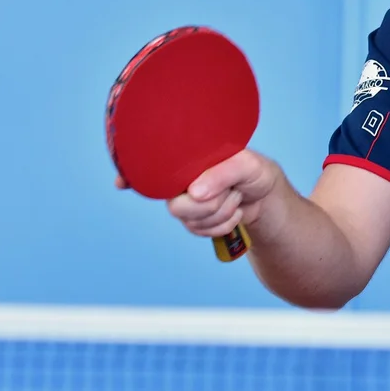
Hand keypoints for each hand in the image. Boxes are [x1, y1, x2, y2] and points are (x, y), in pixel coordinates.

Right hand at [117, 150, 281, 240]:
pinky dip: (224, 224)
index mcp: (187, 159)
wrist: (267, 197)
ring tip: (235, 195)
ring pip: (190, 221)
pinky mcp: (196, 221)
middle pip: (175, 206)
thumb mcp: (248, 164)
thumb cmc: (256, 172)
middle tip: (231, 191)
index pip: (152, 165)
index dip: (133, 174)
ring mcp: (187, 202)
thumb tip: (193, 192)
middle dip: (209, 205)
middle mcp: (181, 180)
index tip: (122, 182)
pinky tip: (234, 211)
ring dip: (222, 212)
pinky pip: (201, 231)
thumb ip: (224, 172)